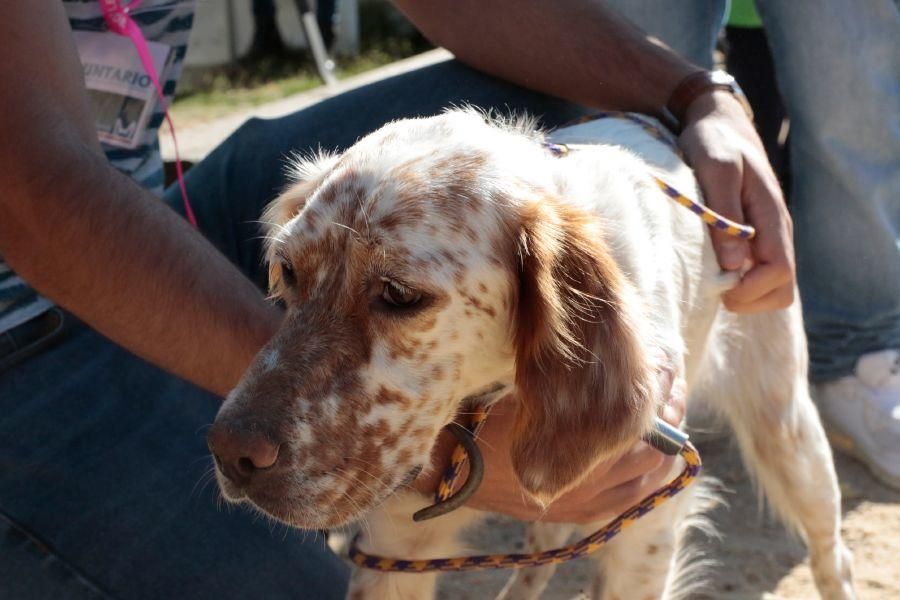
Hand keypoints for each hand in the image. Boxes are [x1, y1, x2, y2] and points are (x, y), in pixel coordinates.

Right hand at [416, 367, 685, 524]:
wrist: (457, 469)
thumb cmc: (489, 420)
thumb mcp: (532, 390)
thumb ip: (573, 380)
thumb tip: (614, 355)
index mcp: (581, 444)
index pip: (644, 415)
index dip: (659, 386)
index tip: (662, 362)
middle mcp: (593, 479)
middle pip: (658, 446)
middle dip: (669, 411)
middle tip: (670, 385)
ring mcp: (591, 502)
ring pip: (652, 476)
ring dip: (666, 444)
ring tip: (667, 416)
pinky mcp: (583, 514)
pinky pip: (634, 500)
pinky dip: (650, 476)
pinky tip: (653, 455)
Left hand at [678, 90, 794, 312]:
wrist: (718, 123)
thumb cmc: (713, 142)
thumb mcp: (714, 168)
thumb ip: (724, 212)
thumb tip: (733, 264)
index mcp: (772, 216)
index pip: (779, 272)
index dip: (751, 290)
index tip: (719, 286)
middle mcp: (776, 229)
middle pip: (781, 289)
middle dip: (750, 299)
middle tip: (714, 289)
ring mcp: (768, 234)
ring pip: (772, 285)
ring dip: (745, 293)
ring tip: (712, 279)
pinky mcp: (756, 236)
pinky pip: (758, 273)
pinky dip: (739, 282)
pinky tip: (713, 269)